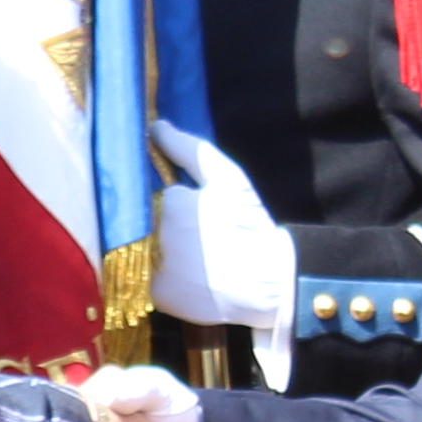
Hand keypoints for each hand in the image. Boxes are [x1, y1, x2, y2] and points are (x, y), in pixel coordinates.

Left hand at [148, 129, 294, 334]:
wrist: (269, 284)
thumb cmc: (250, 226)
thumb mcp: (227, 179)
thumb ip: (189, 149)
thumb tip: (156, 127)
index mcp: (170, 202)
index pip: (163, 200)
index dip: (184, 206)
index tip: (206, 218)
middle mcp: (155, 233)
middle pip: (153, 225)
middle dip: (174, 229)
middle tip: (206, 241)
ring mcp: (155, 265)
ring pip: (151, 252)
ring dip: (170, 254)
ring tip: (204, 262)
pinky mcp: (158, 294)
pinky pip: (156, 281)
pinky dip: (171, 281)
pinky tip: (197, 281)